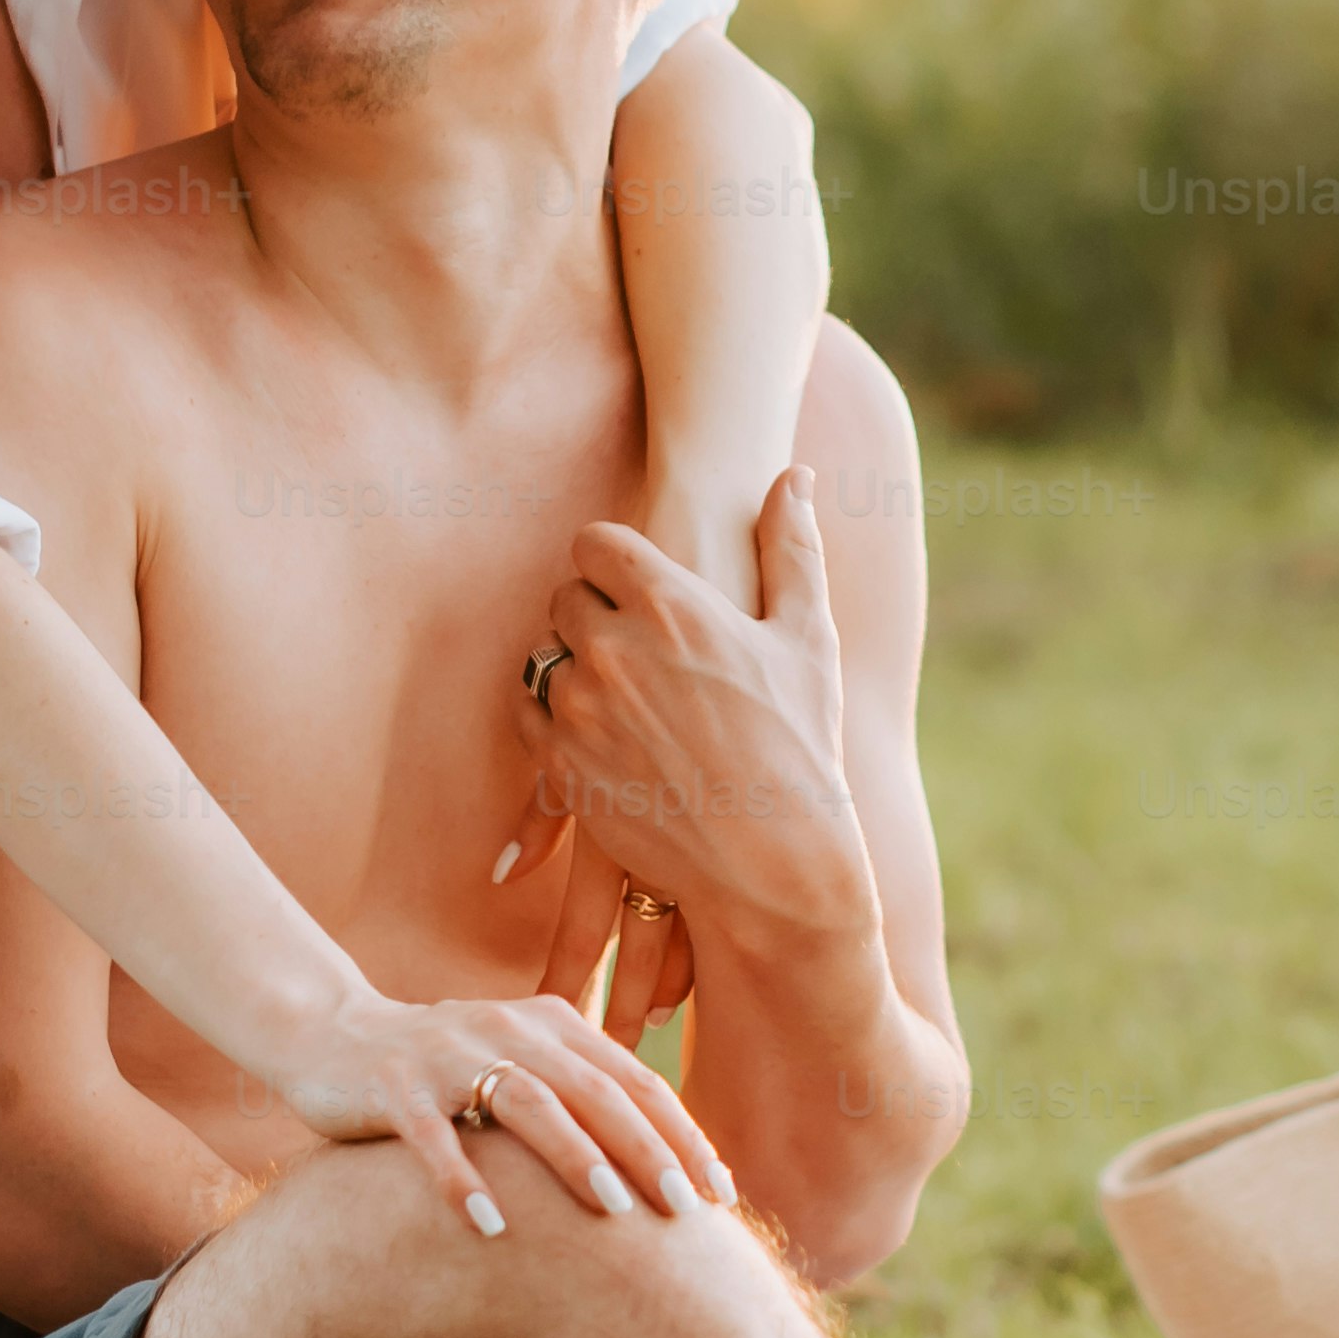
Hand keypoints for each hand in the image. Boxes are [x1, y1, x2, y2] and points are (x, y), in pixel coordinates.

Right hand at [265, 985, 734, 1237]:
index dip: (682, 1134)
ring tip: (613, 1210)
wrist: (334, 1034)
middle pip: (594, 1092)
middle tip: (686, 1209)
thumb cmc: (447, 1065)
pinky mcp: (395, 1086)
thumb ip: (585, 1089)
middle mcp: (510, 1031)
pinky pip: (432, 1135)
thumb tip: (668, 1157)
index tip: (722, 1193)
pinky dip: (460, 1179)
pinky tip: (487, 1226)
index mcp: (553, 1025)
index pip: (634, 1081)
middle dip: (646, 1150)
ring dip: (574, 1157)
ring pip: (527, 1104)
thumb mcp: (524, 1063)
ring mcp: (450, 1055)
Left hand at [509, 471, 876, 1016]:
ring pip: (543, 656)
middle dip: (591, 609)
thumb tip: (791, 475)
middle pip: (564, 596)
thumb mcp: (807, 638)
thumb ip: (792, 547)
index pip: (596, 543)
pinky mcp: (562, 766)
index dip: (611, 556)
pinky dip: (554, 715)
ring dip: (571, 664)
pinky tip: (598, 728)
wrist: (771, 861)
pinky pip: (531, 715)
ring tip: (621, 688)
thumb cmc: (800, 744)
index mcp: (671, 606)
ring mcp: (580, 710)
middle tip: (632, 637)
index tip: (630, 575)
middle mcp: (613, 649)